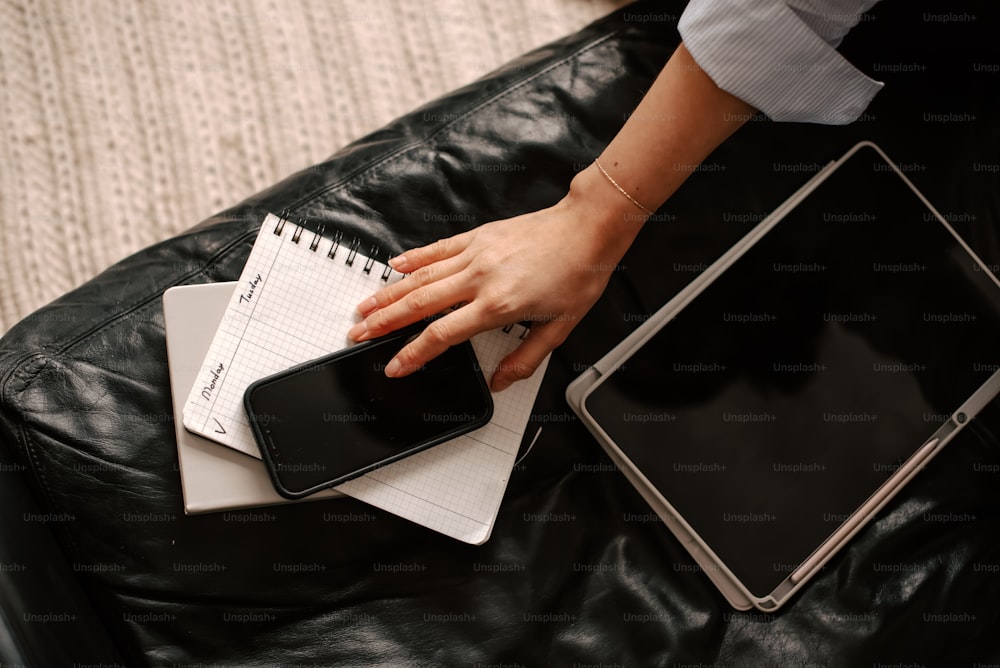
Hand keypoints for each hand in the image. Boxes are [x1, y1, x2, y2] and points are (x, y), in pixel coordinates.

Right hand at [347, 167, 645, 390]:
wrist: (587, 228)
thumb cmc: (578, 273)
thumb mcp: (560, 328)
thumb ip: (526, 358)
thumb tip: (500, 382)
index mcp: (498, 305)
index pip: (443, 335)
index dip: (414, 353)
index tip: (395, 366)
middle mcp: (480, 278)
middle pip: (419, 304)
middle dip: (384, 323)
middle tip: (359, 335)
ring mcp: (476, 254)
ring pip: (421, 277)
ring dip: (389, 294)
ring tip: (365, 308)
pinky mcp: (478, 237)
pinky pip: (438, 250)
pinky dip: (413, 259)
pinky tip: (395, 267)